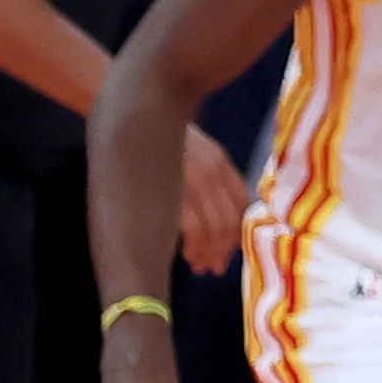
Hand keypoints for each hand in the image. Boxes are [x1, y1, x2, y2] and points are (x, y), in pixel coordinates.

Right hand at [175, 129, 248, 273]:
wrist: (138, 116)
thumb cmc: (166, 139)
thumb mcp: (199, 152)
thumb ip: (216, 179)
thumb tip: (224, 219)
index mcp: (221, 162)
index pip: (243, 204)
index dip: (240, 231)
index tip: (234, 250)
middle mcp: (211, 173)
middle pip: (229, 222)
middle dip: (225, 250)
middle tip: (218, 266)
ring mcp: (192, 183)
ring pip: (212, 230)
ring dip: (209, 253)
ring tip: (202, 266)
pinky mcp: (171, 193)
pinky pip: (191, 230)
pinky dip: (193, 248)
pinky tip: (188, 256)